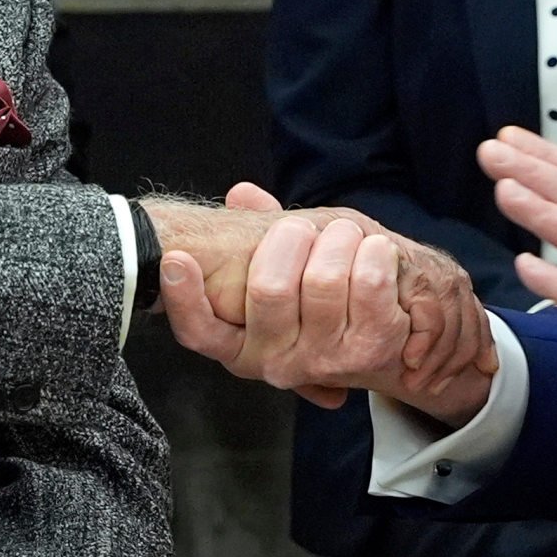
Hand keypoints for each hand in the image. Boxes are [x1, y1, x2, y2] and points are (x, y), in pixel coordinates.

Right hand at [160, 215, 406, 408]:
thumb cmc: (318, 293)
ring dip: (338, 239)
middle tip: (303, 228)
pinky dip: (374, 252)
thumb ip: (255, 229)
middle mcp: (273, 362)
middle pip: (269, 288)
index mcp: (238, 343)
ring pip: (322, 281)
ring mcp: (320, 362)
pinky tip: (374, 251)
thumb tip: (242, 194)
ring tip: (344, 236)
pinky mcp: (367, 354)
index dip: (182, 298)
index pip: (198, 330)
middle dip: (290, 237)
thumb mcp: (277, 264)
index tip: (176, 258)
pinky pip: (369, 284)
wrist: (380, 332)